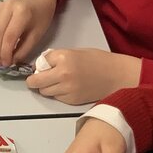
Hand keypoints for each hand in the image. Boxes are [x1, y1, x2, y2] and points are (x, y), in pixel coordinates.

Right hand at [0, 0, 53, 65]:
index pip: (9, 36)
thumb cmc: (41, 17)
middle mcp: (8, 7)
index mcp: (22, 12)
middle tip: (2, 61)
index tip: (7, 63)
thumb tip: (11, 61)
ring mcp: (0, 7)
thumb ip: (24, 49)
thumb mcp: (37, 35)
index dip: (6, 52)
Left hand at [25, 48, 141, 104]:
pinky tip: (69, 87)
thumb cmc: (99, 60)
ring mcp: (66, 89)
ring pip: (44, 92)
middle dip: (36, 80)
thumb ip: (56, 58)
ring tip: (58, 81)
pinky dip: (58, 94)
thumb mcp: (75, 52)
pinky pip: (57, 98)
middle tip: (40, 77)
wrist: (116, 75)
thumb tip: (42, 66)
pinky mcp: (72, 100)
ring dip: (47, 87)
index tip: (42, 66)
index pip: (39, 63)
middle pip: (36, 82)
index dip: (39, 65)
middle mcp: (62, 74)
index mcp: (63, 58)